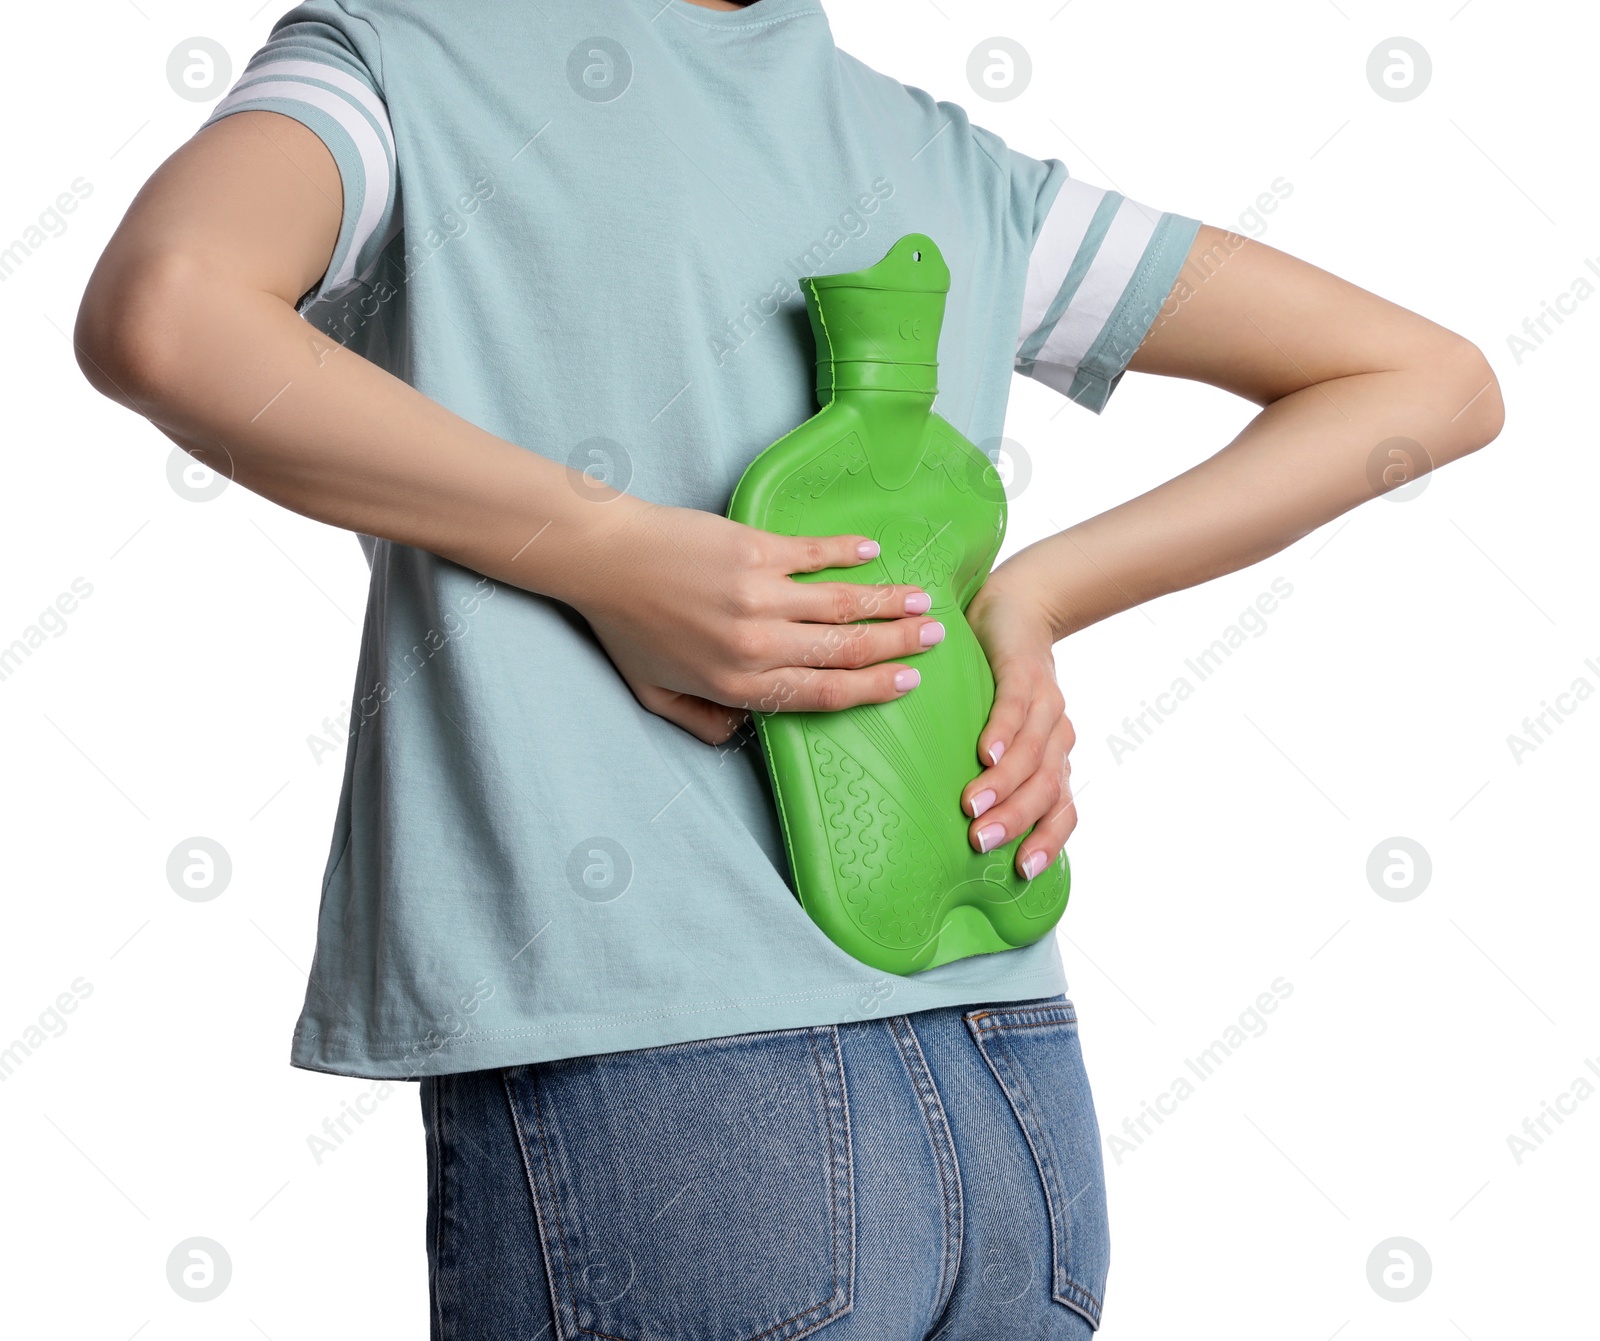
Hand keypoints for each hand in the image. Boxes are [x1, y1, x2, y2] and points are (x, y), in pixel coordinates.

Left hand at [572, 497, 944, 743]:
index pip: (822, 694)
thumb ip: (703, 722)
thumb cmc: (626, 627)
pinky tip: (873, 554)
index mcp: (738, 684)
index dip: (872, 690)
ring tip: (922, 602)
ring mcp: (760, 595)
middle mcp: (757, 644)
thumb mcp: (654, 695)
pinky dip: (848, 554)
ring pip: (843, 604)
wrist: (604, 559)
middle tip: (932, 640)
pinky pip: (815, 555)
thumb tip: (745, 735)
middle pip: (846, 651)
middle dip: (897, 647)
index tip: (906, 682)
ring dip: (889, 603)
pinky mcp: (755, 550)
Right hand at [961, 568, 1077, 878]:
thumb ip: (992, 773)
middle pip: (1046, 788)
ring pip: (1034, 753)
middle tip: (981, 841)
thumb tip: (954, 824)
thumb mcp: (1002, 735)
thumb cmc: (998, 682)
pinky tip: (986, 751)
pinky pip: (1018, 706)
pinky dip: (1003, 732)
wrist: (1017, 608)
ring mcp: (1045, 703)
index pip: (1062, 809)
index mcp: (1054, 758)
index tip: (1023, 871)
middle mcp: (1057, 736)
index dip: (1047, 840)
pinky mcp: (1025, 670)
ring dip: (1005, 782)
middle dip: (1016, 819)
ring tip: (974, 805)